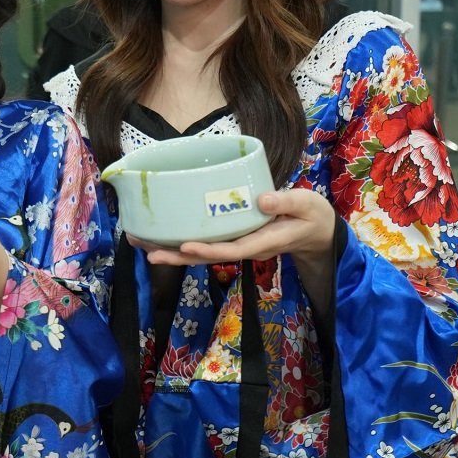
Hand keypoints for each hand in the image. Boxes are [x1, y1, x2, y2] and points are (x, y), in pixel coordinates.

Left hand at [134, 188, 336, 273]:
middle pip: (207, 257)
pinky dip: (180, 242)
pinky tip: (160, 235)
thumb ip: (286, 203)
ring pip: (201, 254)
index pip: (231, 250)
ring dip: (171, 250)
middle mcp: (245, 248)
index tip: (185, 246)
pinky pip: (204, 244)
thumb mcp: (307, 205)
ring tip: (140, 244)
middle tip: (146, 251)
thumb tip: (262, 200)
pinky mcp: (233, 239)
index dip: (207, 250)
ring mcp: (237, 245)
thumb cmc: (312, 216)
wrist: (316, 233)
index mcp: (262, 241)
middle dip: (176, 256)